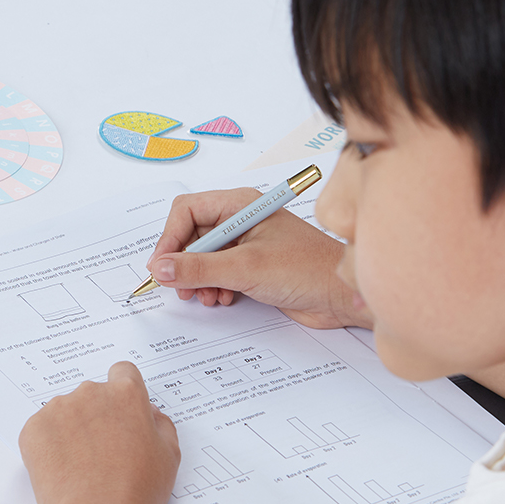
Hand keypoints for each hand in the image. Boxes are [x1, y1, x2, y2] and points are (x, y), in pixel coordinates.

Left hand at [19, 361, 179, 503]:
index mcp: (126, 394)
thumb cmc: (136, 489)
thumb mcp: (168, 456)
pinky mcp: (34, 428)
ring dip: (72, 430)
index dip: (123, 393)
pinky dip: (49, 446)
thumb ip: (161, 426)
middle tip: (103, 451)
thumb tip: (150, 416)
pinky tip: (63, 470)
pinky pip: (42, 430)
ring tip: (82, 466)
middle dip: (97, 416)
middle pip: (93, 395)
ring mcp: (59, 408)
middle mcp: (91, 393)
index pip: (124, 373)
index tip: (121, 411)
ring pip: (66, 412)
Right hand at [146, 187, 372, 328]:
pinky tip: (224, 298)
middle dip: (183, 263)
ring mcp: (246, 244)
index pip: (187, 211)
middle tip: (181, 288)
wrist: (343, 297)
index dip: (169, 239)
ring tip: (206, 297)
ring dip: (197, 279)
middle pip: (191, 235)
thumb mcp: (246, 269)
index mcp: (241, 205)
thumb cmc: (310, 270)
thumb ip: (199, 268)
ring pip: (202, 257)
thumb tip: (161, 269)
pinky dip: (213, 287)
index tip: (161, 267)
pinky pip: (217, 273)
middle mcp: (241, 220)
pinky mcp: (252, 266)